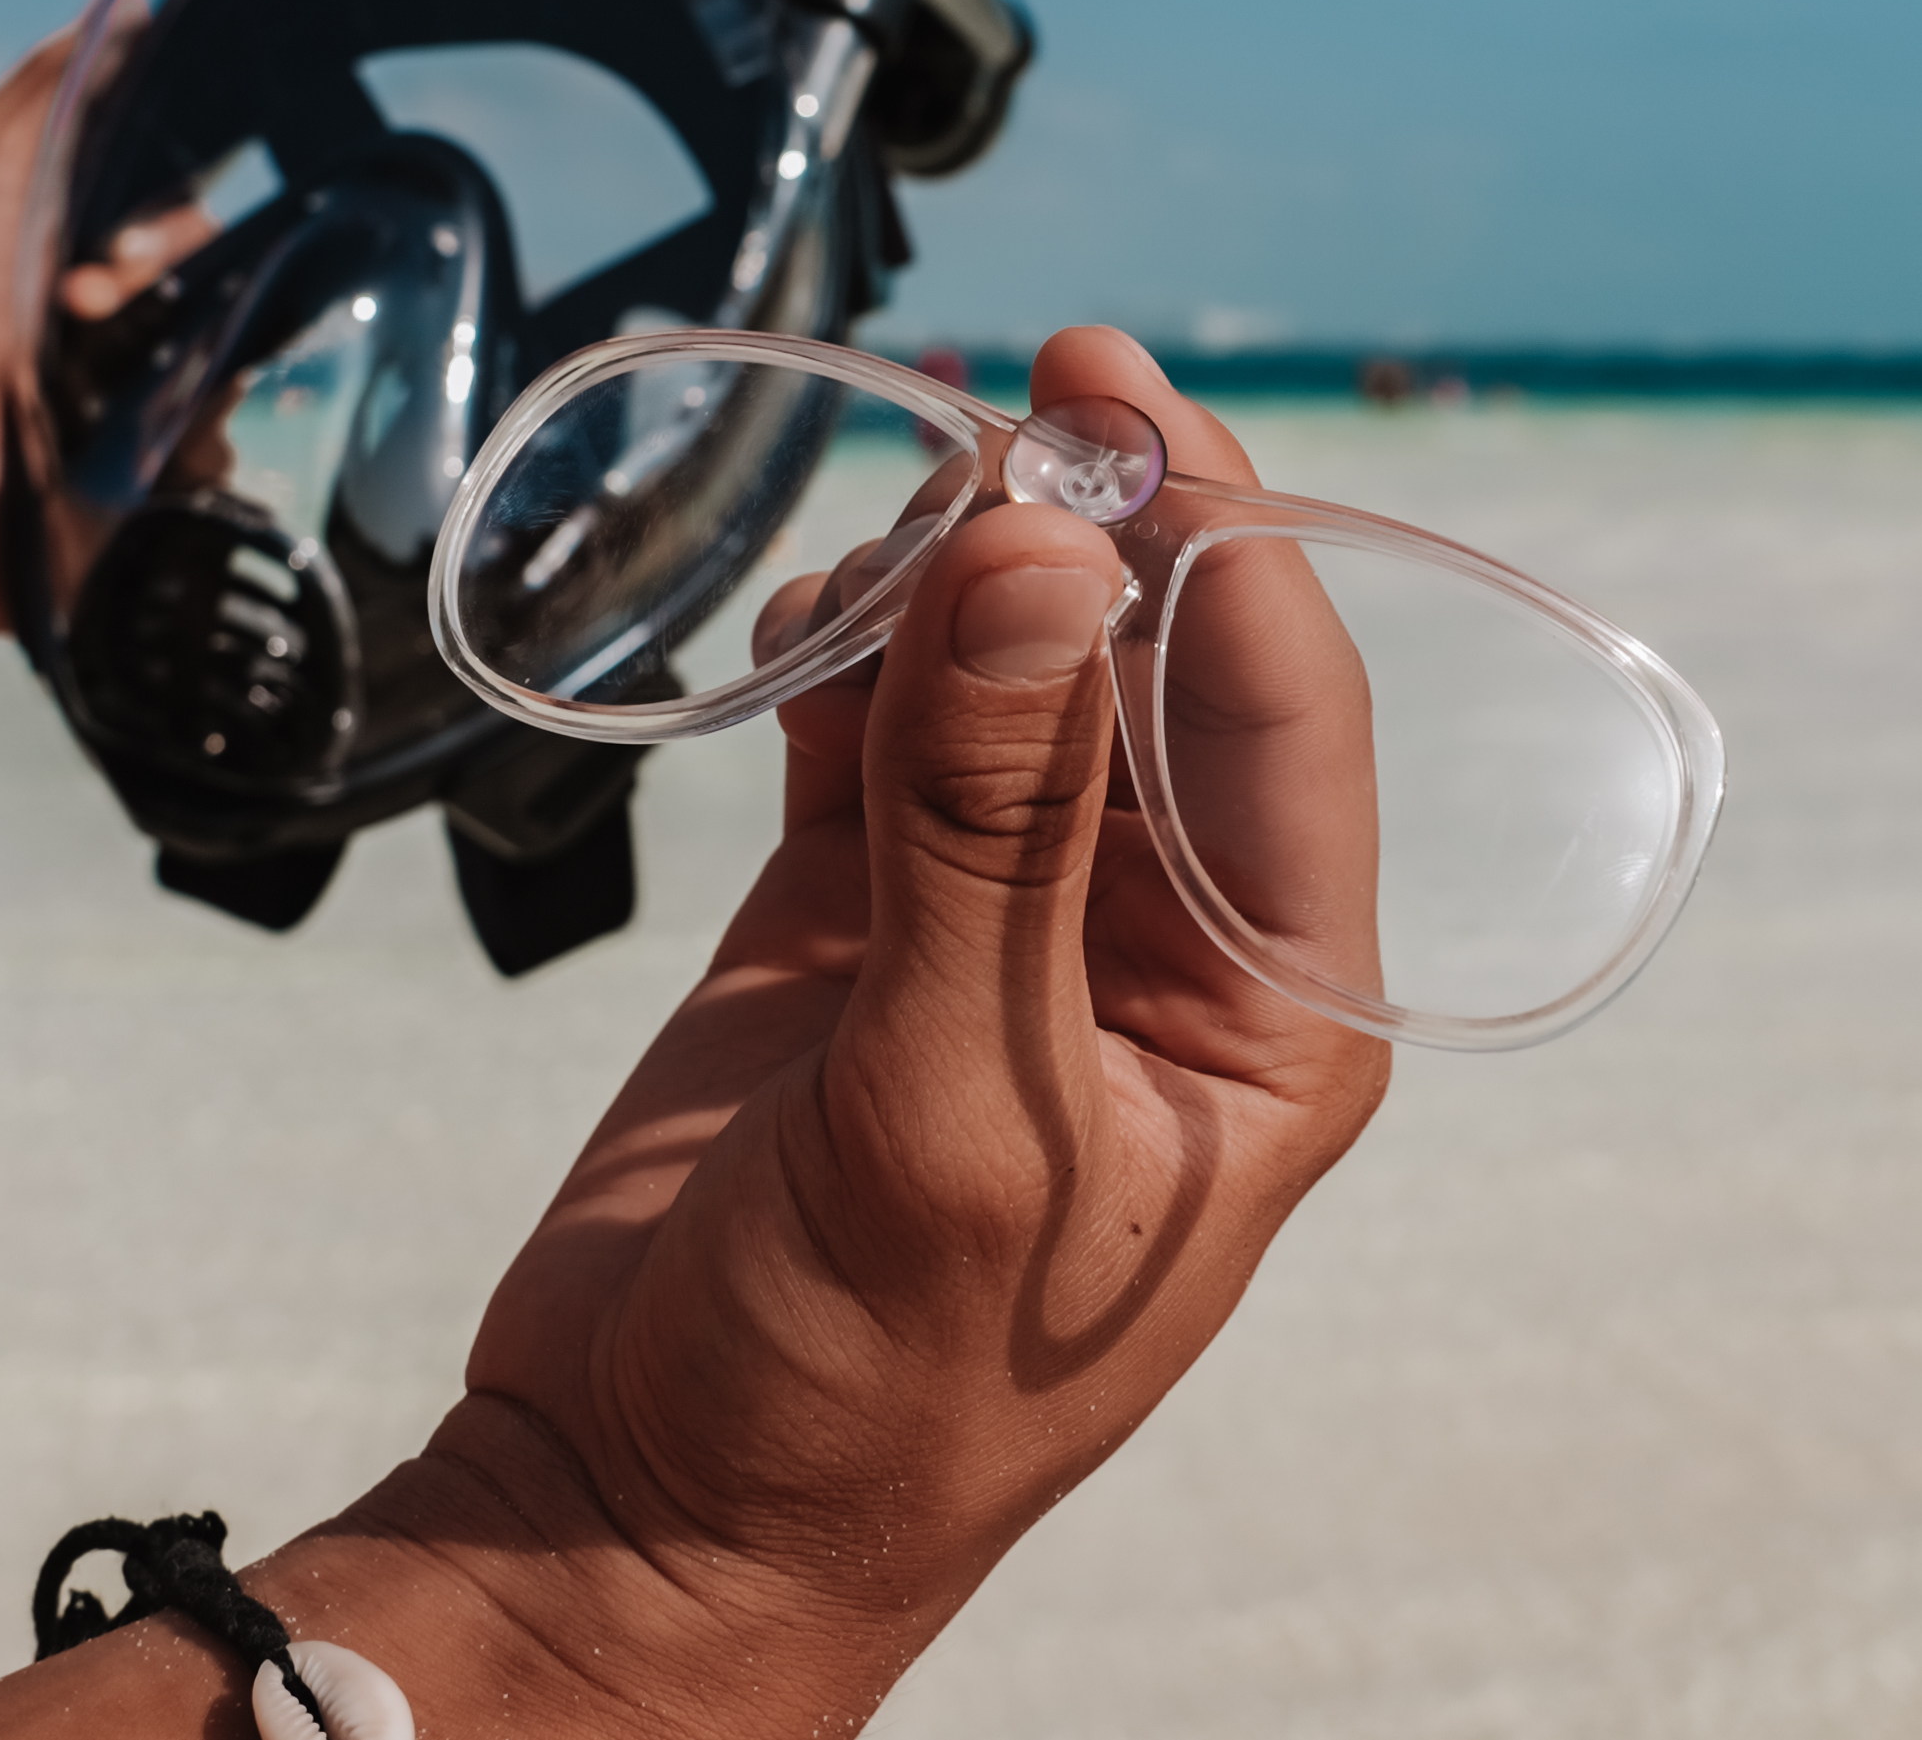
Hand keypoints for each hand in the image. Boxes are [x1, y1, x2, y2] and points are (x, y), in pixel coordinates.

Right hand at [252, 326, 1394, 1732]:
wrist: (642, 1525)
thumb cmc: (863, 1402)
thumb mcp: (951, 1113)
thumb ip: (989, 828)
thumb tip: (1037, 566)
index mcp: (1268, 1022)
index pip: (1279, 714)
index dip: (1213, 534)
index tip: (1115, 397)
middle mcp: (1158, 954)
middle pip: (1148, 665)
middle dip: (1073, 539)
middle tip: (983, 433)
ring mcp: (996, 925)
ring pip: (1009, 673)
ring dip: (946, 585)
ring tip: (867, 566)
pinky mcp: (848, 926)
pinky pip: (873, 727)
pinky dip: (837, 655)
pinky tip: (798, 635)